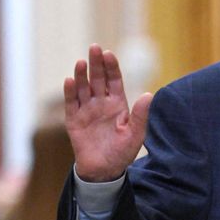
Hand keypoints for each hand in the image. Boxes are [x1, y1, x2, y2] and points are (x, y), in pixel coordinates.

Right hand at [64, 44, 152, 181]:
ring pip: (83, 88)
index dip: (111, 67)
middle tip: (94, 47)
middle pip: (98, 79)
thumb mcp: (135, 134)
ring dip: (82, 75)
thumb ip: (140, 115)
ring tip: (81, 62)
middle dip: (96, 63)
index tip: (109, 54)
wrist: (104, 171)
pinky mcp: (74, 120)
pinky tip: (70, 80)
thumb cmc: (122, 153)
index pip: (114, 80)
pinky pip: (71, 103)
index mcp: (117, 104)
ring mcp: (87, 110)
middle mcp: (101, 103)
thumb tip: (149, 94)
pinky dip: (70, 92)